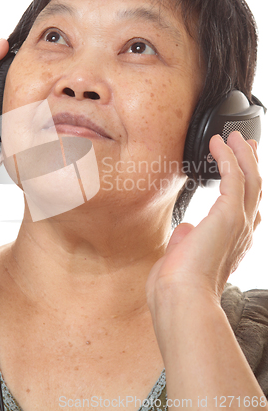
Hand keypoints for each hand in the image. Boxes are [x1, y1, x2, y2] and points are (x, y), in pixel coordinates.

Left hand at [146, 132, 261, 301]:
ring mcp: (239, 222)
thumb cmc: (178, 286)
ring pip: (250, 178)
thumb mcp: (184, 257)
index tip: (241, 172)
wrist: (180, 297)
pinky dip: (228, 156)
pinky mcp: (229, 213)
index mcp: (232, 244)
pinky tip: (218, 144)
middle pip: (254, 189)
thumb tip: (186, 230)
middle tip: (246, 144)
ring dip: (242, 154)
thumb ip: (188, 240)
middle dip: (251, 164)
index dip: (246, 189)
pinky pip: (234, 175)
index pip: (247, 210)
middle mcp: (242, 232)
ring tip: (234, 136)